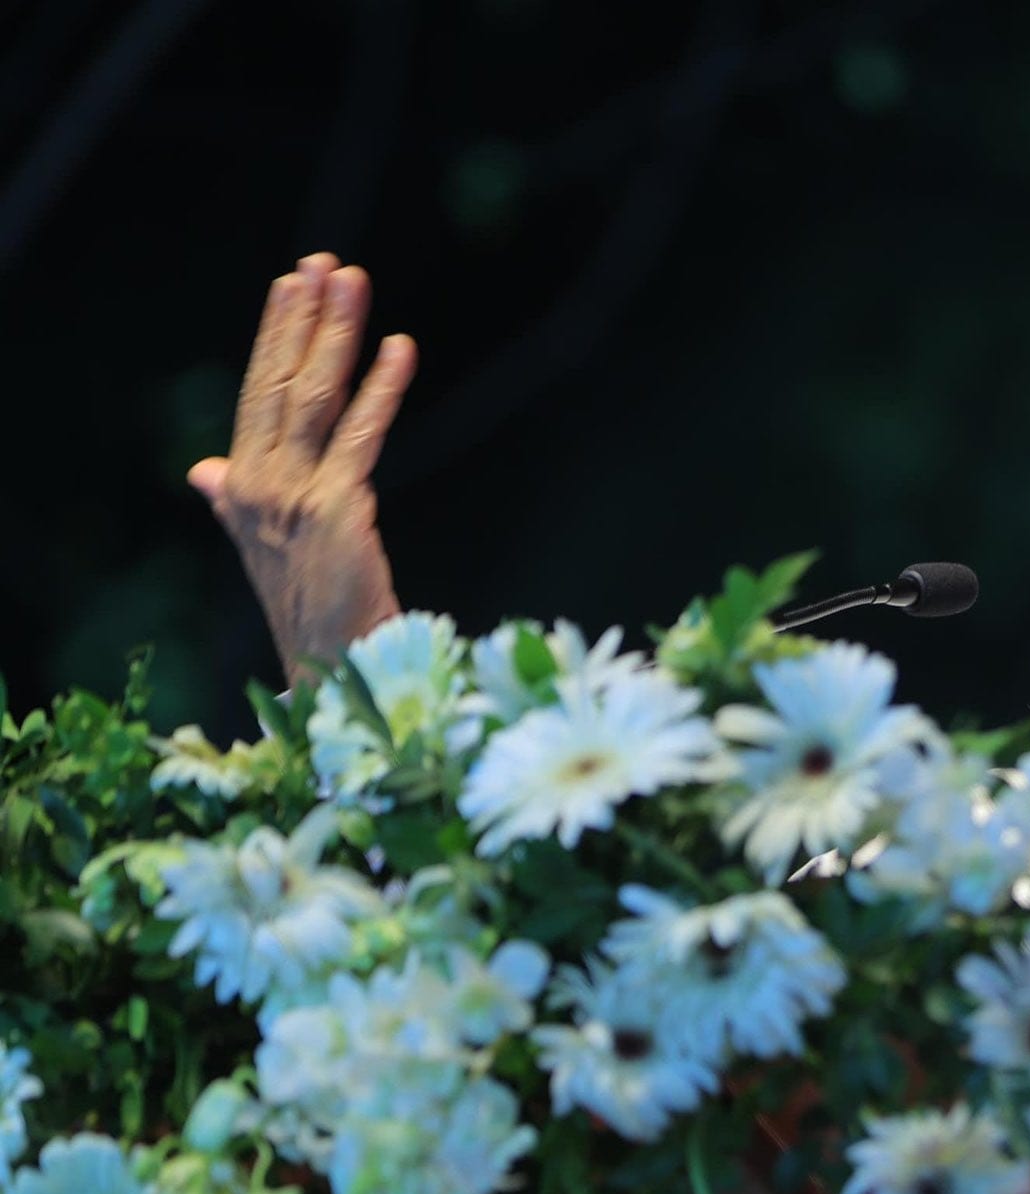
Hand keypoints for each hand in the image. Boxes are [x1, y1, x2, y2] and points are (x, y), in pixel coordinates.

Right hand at [188, 254, 414, 684]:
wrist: (332, 669)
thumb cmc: (313, 610)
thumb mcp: (267, 547)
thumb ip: (235, 500)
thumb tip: (204, 469)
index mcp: (239, 490)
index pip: (257, 395)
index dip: (274, 336)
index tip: (290, 285)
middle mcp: (256, 488)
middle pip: (281, 385)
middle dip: (304, 319)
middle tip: (325, 264)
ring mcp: (292, 499)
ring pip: (314, 398)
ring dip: (337, 334)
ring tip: (354, 282)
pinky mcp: (337, 512)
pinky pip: (362, 437)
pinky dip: (382, 388)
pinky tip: (400, 348)